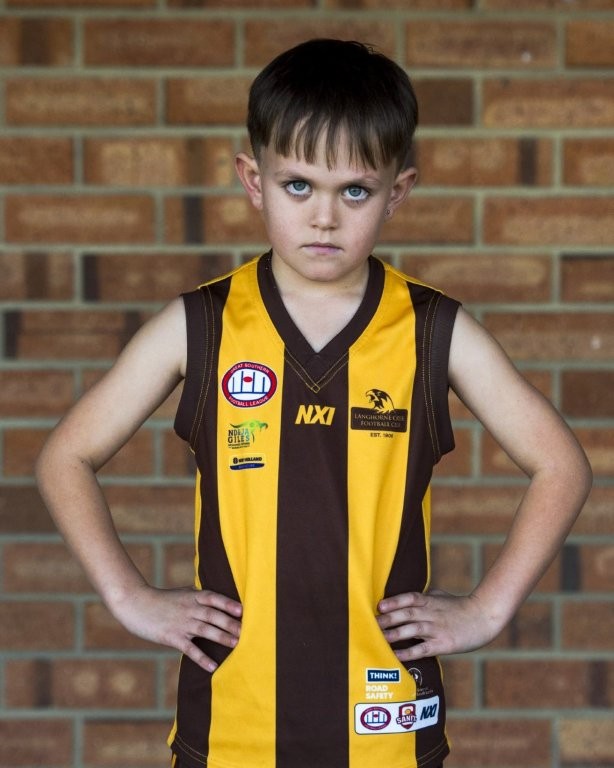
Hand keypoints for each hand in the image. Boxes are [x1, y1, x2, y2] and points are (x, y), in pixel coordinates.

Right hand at [109, 584, 241, 671]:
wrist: (136, 604)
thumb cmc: (161, 599)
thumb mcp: (181, 593)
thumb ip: (197, 595)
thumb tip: (213, 596)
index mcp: (193, 596)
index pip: (214, 598)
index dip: (227, 603)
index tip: (241, 610)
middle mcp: (189, 609)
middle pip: (213, 615)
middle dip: (230, 623)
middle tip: (246, 631)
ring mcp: (181, 623)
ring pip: (205, 630)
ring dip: (221, 637)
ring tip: (236, 643)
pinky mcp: (172, 637)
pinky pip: (189, 649)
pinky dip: (202, 658)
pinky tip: (213, 667)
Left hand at [376, 590, 499, 660]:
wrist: (483, 617)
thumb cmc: (461, 607)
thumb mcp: (442, 596)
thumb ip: (425, 596)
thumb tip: (410, 597)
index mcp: (430, 601)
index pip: (410, 598)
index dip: (394, 601)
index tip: (380, 605)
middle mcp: (431, 613)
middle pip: (407, 613)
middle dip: (388, 619)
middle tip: (371, 624)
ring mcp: (437, 629)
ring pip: (413, 630)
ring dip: (395, 634)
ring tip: (380, 638)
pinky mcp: (443, 644)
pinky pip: (423, 648)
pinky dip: (409, 652)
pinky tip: (397, 655)